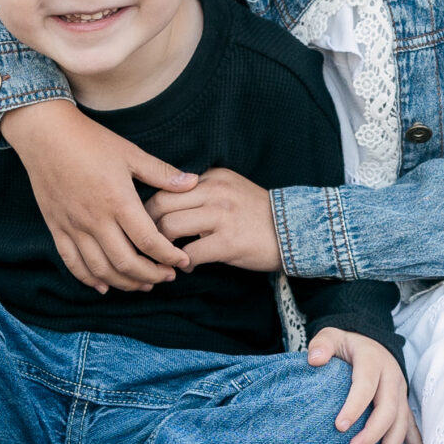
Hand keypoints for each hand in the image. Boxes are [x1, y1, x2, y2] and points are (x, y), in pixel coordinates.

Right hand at [2, 99, 195, 291]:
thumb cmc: (89, 140)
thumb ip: (161, 173)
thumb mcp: (130, 153)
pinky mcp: (57, 228)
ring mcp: (73, 227)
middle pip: (127, 263)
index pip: (149, 241)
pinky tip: (103, 286)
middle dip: (151, 275)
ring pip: (101, 269)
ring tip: (143, 284)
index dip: (169, 256)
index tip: (183, 262)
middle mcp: (95, 220)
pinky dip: (89, 279)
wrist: (45, 135)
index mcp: (118, 201)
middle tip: (167, 276)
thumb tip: (193, 182)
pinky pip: (73, 263)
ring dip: (125, 282)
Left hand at [148, 167, 279, 271]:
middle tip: (150, 242)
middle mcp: (215, 191)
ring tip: (169, 255)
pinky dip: (184, 263)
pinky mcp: (229, 242)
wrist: (297, 230)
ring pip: (169, 227)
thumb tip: (165, 206)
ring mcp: (222, 216)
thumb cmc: (258, 215)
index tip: (146, 222)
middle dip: (148, 226)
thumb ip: (202, 192)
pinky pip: (190, 253)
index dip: (150, 207)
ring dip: (162, 247)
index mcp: (213, 177)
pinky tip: (189, 266)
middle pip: (160, 204)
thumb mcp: (231, 190)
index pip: (166, 186)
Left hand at [309, 327, 421, 443]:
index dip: (354, 406)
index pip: (365, 385)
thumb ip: (322, 345)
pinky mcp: (403, 403)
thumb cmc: (348, 344)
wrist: (372, 341)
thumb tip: (314, 360)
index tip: (339, 426)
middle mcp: (391, 377)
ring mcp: (399, 392)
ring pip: (401, 421)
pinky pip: (411, 425)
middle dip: (373, 432)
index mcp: (372, 360)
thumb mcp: (332, 336)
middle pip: (388, 408)